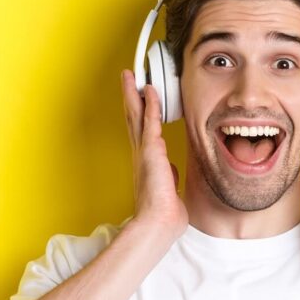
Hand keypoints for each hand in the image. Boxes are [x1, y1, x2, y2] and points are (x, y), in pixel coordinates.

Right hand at [123, 69, 186, 233]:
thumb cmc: (163, 214)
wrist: (158, 223)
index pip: (140, 132)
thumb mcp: (168, 191)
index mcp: (145, 164)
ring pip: (137, 115)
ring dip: (134, 94)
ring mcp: (144, 152)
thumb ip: (168, 178)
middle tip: (127, 78)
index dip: (137, 114)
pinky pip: (151, 121)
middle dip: (130, 97)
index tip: (137, 99)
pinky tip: (150, 90)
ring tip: (130, 76)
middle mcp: (140, 155)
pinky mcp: (151, 150)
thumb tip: (171, 173)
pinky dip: (150, 104)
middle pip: (132, 119)